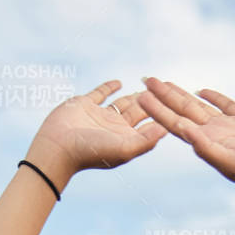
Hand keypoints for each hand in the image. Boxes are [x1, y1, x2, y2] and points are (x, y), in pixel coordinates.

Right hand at [25, 79, 167, 188]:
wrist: (58, 147)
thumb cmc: (91, 152)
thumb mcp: (125, 149)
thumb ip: (147, 140)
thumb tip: (167, 129)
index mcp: (126, 138)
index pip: (149, 123)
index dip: (162, 112)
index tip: (176, 101)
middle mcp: (115, 128)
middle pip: (138, 111)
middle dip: (151, 100)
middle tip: (165, 87)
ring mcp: (99, 116)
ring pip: (122, 102)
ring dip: (134, 95)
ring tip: (148, 85)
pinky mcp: (84, 105)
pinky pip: (100, 94)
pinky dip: (109, 88)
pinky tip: (119, 83)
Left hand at [136, 78, 234, 198]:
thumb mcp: (229, 161)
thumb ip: (205, 146)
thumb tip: (182, 129)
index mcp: (206, 143)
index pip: (175, 123)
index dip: (157, 109)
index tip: (141, 94)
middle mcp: (214, 134)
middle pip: (182, 110)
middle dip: (163, 95)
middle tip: (145, 79)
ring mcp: (229, 127)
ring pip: (200, 106)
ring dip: (181, 94)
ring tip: (164, 82)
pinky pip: (226, 105)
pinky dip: (213, 97)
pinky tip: (201, 90)